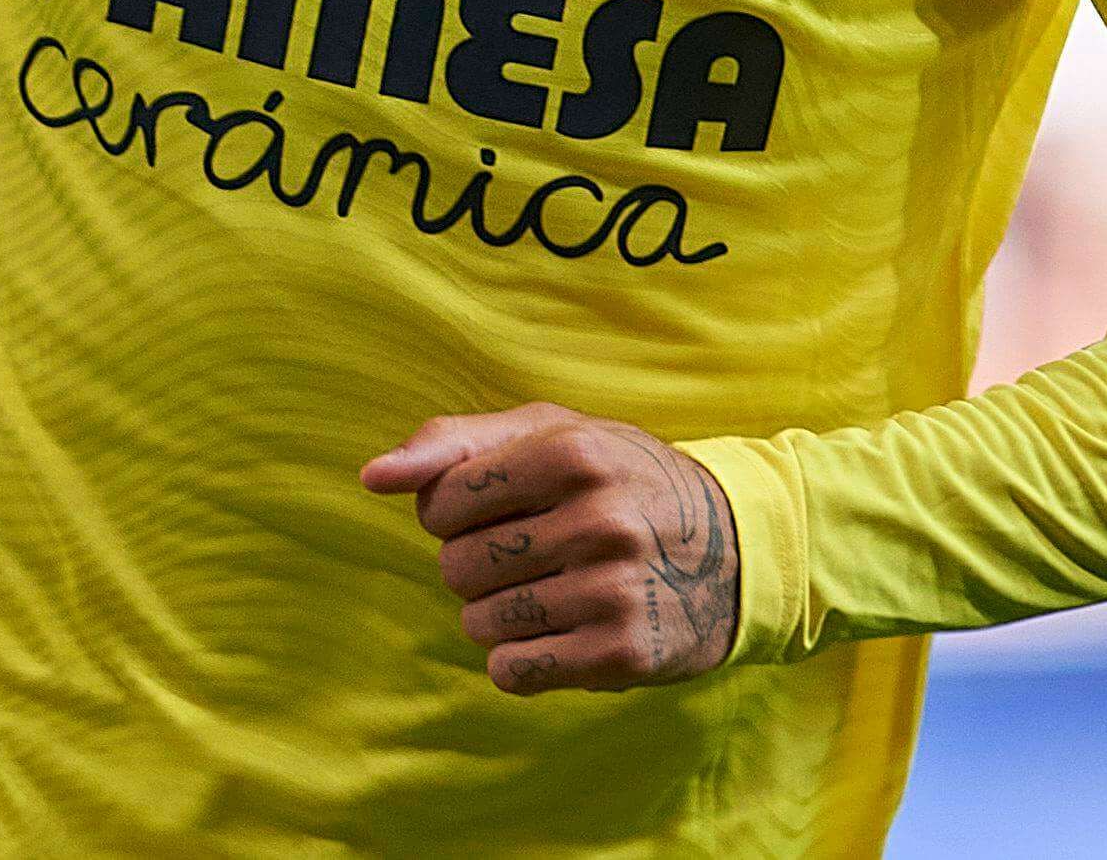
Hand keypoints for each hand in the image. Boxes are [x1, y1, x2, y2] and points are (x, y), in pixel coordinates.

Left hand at [360, 402, 739, 694]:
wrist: (736, 548)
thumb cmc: (621, 480)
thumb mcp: (553, 434)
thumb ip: (454, 444)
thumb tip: (370, 477)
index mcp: (574, 452)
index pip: (440, 502)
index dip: (455, 511)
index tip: (503, 508)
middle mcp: (599, 520)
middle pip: (456, 567)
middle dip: (479, 564)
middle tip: (535, 551)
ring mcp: (614, 591)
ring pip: (479, 624)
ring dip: (500, 614)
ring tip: (554, 589)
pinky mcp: (623, 655)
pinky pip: (512, 671)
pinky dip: (521, 659)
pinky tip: (563, 632)